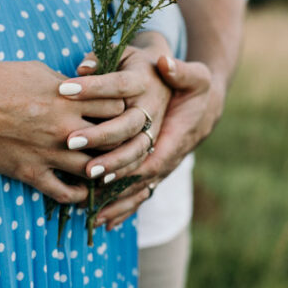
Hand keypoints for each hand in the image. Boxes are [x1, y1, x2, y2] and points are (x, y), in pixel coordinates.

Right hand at [0, 60, 146, 203]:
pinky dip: (80, 196)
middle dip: (121, 140)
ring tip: (110, 170)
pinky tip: (85, 191)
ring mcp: (49, 153)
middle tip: (123, 143)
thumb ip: (67, 83)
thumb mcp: (37, 70)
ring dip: (106, 171)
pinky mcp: (32, 172)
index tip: (120, 113)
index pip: (118, 106)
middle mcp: (65, 126)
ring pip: (96, 170)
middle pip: (114, 138)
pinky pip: (66, 193)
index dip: (123, 110)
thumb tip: (85, 87)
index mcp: (69, 98)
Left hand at [56, 39, 172, 184]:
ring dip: (114, 166)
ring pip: (139, 154)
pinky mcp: (159, 155)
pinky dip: (126, 191)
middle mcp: (154, 111)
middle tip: (71, 140)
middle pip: (130, 127)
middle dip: (101, 135)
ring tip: (87, 172)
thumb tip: (84, 65)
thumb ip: (109, 54)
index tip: (63, 89)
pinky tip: (103, 200)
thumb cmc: (143, 66)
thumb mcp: (132, 52)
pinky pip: (143, 175)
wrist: (185, 88)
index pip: (119, 85)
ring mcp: (159, 136)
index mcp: (146, 82)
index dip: (93, 88)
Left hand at [96, 54, 221, 227]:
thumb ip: (180, 71)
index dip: (121, 163)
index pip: (147, 155)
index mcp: (176, 136)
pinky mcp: (154, 171)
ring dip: (113, 204)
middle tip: (81, 178)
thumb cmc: (195, 88)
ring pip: (138, 191)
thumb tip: (165, 62)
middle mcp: (168, 156)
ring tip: (87, 216)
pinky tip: (103, 225)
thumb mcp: (195, 76)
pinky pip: (140, 195)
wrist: (205, 104)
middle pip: (137, 175)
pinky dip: (123, 211)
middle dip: (110, 178)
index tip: (95, 167)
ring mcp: (162, 167)